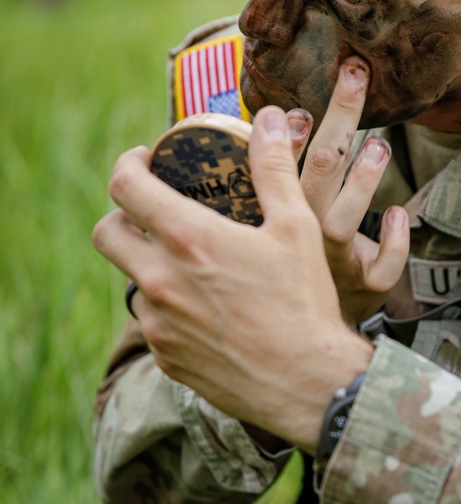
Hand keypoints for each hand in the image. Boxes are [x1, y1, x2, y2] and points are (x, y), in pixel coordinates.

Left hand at [93, 107, 372, 451]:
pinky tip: (208, 310)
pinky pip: (154, 323)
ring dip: (151, 267)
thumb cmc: (306, 302)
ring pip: (132, 281)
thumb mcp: (297, 228)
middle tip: (155, 213)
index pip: (124, 186)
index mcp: (188, 239)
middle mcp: (160, 281)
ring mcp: (158, 323)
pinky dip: (172, 309)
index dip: (128, 165)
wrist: (310, 384)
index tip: (146, 162)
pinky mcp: (166, 357)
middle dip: (123, 216)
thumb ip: (275, 169)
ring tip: (193, 267)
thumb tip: (271, 119)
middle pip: (107, 233)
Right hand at [298, 56, 409, 326]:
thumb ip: (276, 172)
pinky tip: (397, 215)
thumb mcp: (275, 218)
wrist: (305, 331)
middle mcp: (304, 236)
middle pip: (320, 171)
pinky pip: (383, 268)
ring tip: (379, 146)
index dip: (287, 132)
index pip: (277, 163)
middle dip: (339, 119)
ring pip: (345, 220)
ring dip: (363, 180)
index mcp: (277, 215)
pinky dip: (393, 242)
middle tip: (356, 74)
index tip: (297, 99)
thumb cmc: (294, 262)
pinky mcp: (367, 286)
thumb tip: (278, 114)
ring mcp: (336, 262)